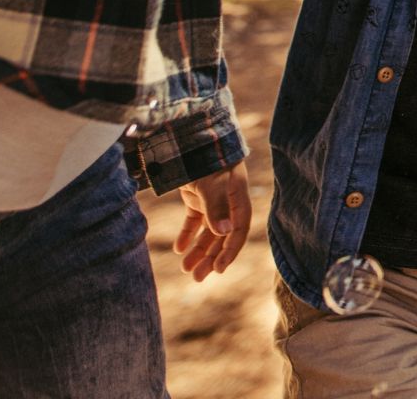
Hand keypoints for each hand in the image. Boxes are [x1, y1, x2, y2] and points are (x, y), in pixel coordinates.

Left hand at [175, 161, 250, 281]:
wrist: (192, 139)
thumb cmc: (206, 160)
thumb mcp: (211, 184)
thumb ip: (216, 208)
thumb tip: (224, 233)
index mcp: (238, 199)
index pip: (238, 231)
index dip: (229, 251)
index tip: (218, 269)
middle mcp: (228, 203)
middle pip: (222, 236)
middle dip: (210, 257)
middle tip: (198, 278)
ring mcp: (213, 201)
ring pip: (208, 232)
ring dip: (198, 250)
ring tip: (186, 268)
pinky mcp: (198, 199)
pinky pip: (194, 222)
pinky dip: (187, 235)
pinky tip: (178, 249)